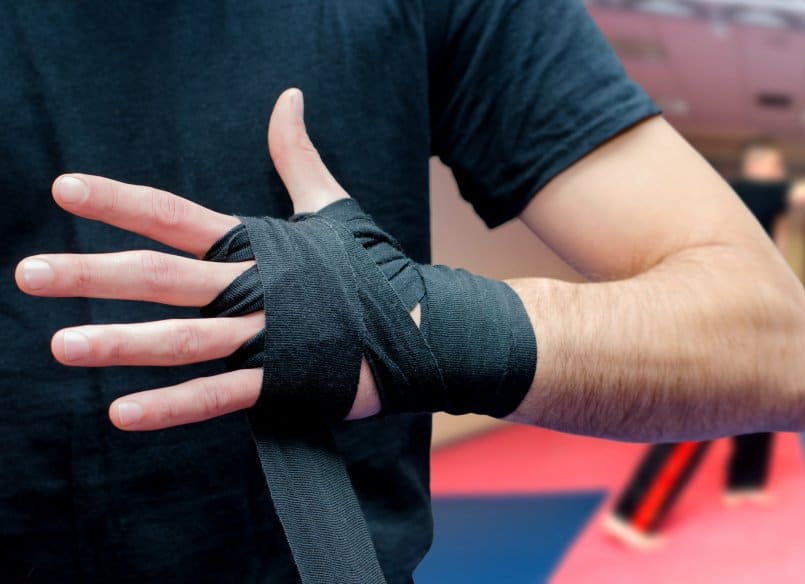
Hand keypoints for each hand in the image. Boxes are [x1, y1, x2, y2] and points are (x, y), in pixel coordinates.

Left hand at [15, 89, 380, 430]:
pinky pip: (221, 395)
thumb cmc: (373, 269)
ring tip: (61, 346)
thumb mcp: (332, 206)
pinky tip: (120, 412)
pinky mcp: (286, 379)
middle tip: (30, 273)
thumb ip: (297, 156)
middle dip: (94, 274)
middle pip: (163, 278)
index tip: (64, 190)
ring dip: (121, 343)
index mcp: (259, 244)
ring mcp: (269, 335)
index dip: (120, 202)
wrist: (426, 326)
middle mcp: (255, 287)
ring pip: (184, 339)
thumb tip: (288, 98)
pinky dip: (172, 406)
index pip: (177, 217)